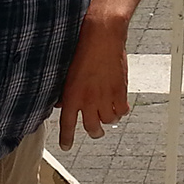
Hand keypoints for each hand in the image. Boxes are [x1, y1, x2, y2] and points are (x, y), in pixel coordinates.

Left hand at [58, 22, 129, 149]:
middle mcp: (88, 100)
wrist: (101, 37)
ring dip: (107, 120)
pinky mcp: (120, 92)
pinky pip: (122, 110)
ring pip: (108, 121)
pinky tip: (119, 105)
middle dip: (93, 131)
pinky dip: (121, 110)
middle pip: (91, 128)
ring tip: (107, 114)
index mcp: (72, 96)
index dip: (67, 138)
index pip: (67, 125)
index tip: (66, 146)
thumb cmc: (82, 48)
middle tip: (94, 130)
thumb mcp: (66, 72)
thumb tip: (61, 103)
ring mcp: (105, 97)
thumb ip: (65, 92)